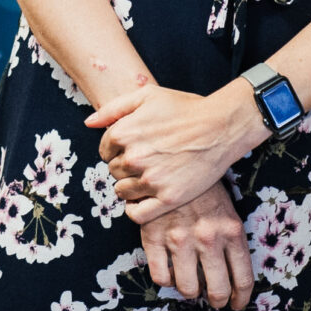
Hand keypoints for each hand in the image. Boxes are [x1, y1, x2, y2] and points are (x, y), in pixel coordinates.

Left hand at [88, 81, 265, 225]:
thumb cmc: (186, 109)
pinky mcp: (168, 198)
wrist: (221, 126)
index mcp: (123, 133)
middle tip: (147, 160)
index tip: (135, 147)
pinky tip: (145, 199)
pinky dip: (135, 209)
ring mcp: (151, 180)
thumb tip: (88, 124)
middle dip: (125, 166)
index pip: (104, 150)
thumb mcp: (147, 95)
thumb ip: (113, 109)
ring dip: (131, 186)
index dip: (118, 149)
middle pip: (113, 171)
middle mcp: (133, 158)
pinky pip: (137, 214)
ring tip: (150, 176)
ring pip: (122, 192)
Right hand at [140, 184, 255, 310]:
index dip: (240, 298)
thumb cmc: (204, 186)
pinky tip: (169, 272)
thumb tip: (234, 276)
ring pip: (188, 288)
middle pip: (217, 290)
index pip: (243, 278)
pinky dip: (166, 280)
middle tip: (214, 301)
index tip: (235, 303)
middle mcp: (208, 238)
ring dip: (191, 291)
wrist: (174, 159)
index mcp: (232, 231)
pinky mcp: (153, 236)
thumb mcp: (229, 210)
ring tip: (191, 285)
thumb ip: (232, 240)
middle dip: (217, 301)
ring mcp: (179, 239)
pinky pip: (160, 276)